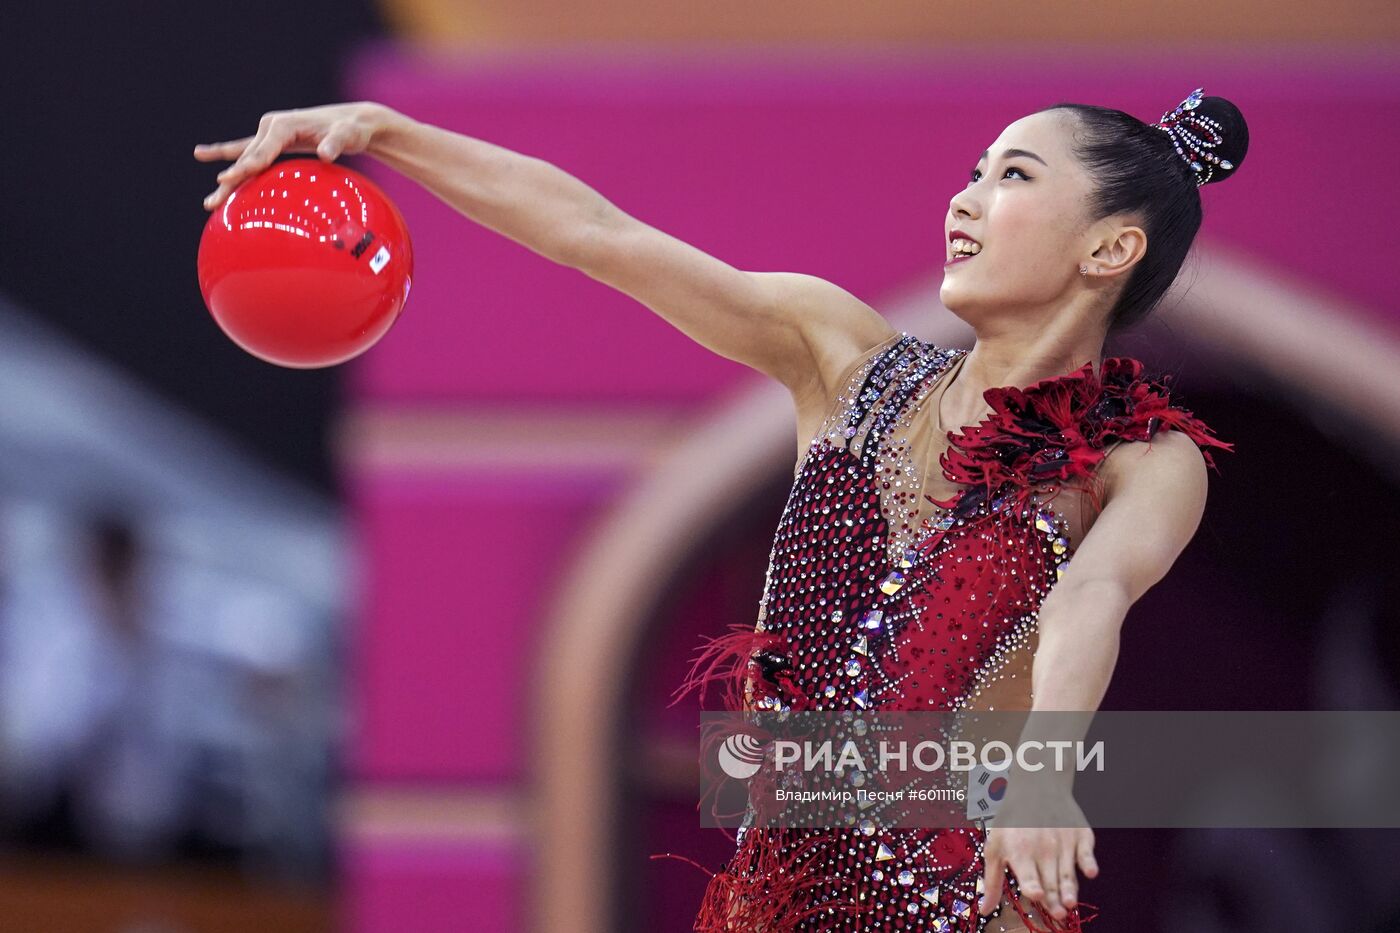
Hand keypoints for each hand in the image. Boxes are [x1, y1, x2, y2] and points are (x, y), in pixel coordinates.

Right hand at [193, 102, 394, 210]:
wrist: (351, 122)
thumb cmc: (349, 130)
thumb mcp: (346, 136)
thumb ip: (335, 143)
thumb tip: (326, 154)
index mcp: (284, 125)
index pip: (262, 150)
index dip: (247, 164)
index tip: (232, 178)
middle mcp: (272, 127)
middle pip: (247, 157)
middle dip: (231, 178)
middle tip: (215, 199)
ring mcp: (270, 134)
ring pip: (243, 159)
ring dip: (228, 180)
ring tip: (210, 202)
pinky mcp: (273, 142)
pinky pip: (247, 151)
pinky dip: (227, 155)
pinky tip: (203, 155)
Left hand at [978, 781, 1096, 921]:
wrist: (1037, 788)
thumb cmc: (1013, 823)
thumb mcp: (996, 848)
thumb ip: (993, 880)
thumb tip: (985, 910)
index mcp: (1020, 851)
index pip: (1028, 873)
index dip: (1032, 884)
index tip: (1036, 894)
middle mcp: (1042, 847)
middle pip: (1050, 879)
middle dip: (1054, 898)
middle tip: (1058, 914)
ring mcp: (1063, 841)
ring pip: (1067, 871)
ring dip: (1070, 888)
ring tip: (1070, 903)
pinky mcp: (1080, 836)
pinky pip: (1086, 852)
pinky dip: (1088, 861)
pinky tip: (1090, 872)